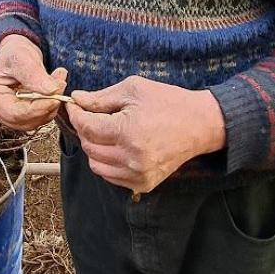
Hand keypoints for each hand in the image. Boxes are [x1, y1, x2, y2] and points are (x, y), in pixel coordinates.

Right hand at [0, 34, 67, 131]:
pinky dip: (49, 107)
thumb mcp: (22, 56)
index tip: (56, 97)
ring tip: (59, 83)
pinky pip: (36, 118)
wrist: (16, 52)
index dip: (37, 109)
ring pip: (32, 122)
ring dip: (50, 107)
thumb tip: (52, 91)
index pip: (14, 113)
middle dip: (46, 108)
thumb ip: (34, 74)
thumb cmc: (14, 52)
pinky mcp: (18, 115)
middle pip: (23, 121)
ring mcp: (5, 114)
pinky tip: (54, 90)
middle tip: (60, 86)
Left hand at [68, 76, 225, 193]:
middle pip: (89, 147)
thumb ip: (101, 98)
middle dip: (85, 129)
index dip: (76, 114)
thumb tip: (76, 99)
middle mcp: (131, 158)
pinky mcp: (144, 184)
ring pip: (96, 165)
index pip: (86, 127)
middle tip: (91, 115)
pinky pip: (111, 176)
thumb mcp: (133, 89)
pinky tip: (118, 146)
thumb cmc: (168, 102)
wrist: (200, 124)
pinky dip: (107, 162)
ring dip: (95, 148)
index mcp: (128, 132)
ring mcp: (138, 174)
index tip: (74, 105)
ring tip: (106, 132)